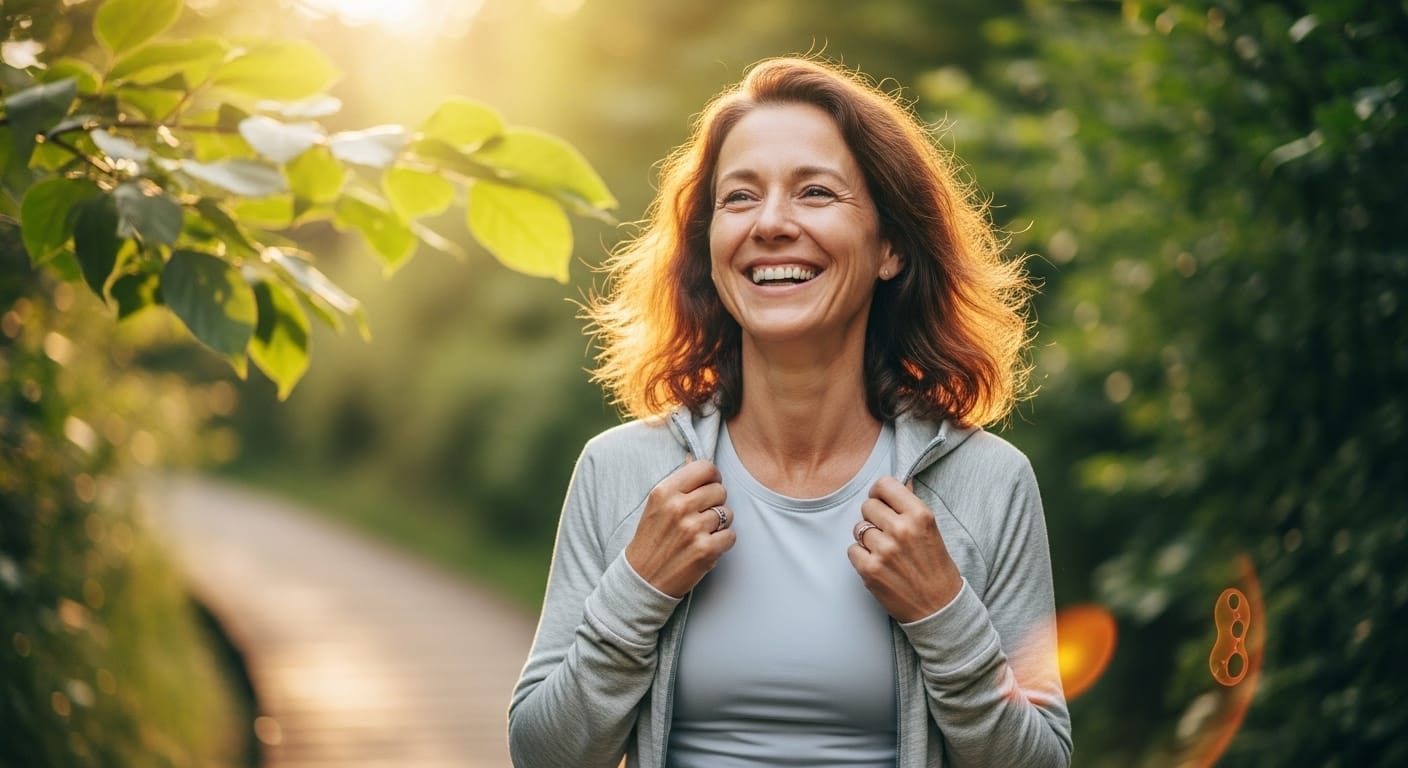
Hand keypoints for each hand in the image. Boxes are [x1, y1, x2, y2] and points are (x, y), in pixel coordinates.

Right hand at [625, 458, 734, 597]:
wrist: (642, 579)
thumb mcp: (656, 505)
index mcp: (664, 491)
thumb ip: (678, 483)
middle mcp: (678, 507)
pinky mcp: (706, 550)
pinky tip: (707, 546)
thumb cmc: (651, 539)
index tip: (708, 488)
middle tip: (701, 516)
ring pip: (728, 513)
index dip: (712, 477)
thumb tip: (693, 458)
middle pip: (720, 490)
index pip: (705, 468)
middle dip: (715, 502)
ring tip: (701, 533)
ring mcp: (693, 529)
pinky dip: (723, 542)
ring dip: (719, 524)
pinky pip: (731, 535)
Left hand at [848, 476, 962, 622]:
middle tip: (886, 532)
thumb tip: (897, 483)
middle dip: (874, 517)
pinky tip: (878, 564)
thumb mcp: (931, 529)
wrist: (939, 607)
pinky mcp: (869, 569)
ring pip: (858, 528)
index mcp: (920, 515)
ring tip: (885, 551)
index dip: (880, 493)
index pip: (884, 484)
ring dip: (867, 538)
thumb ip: (910, 506)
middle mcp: (901, 529)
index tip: (882, 502)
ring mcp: (884, 550)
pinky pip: (852, 549)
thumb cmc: (935, 567)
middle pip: (868, 505)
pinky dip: (861, 556)